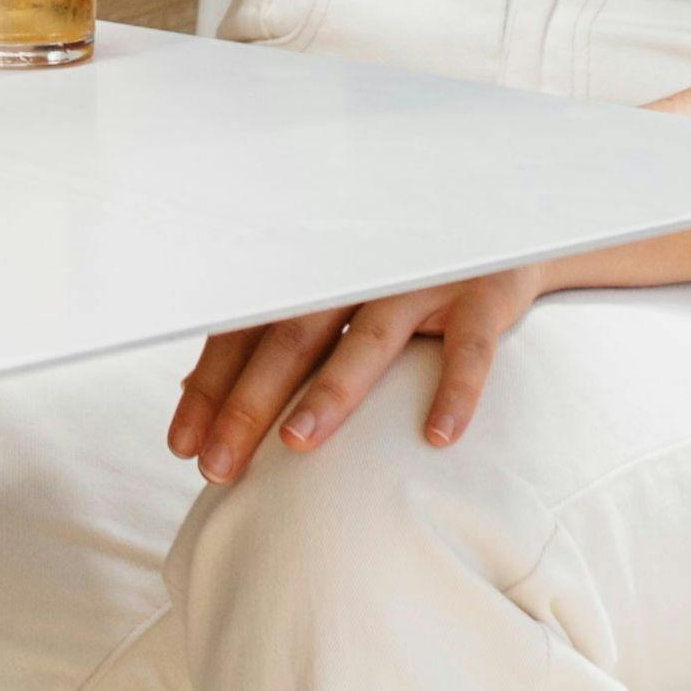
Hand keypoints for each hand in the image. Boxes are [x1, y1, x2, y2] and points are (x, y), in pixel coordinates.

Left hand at [170, 264, 548, 484]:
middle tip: (216, 466)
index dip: (210, 385)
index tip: (182, 443)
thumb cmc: (405, 274)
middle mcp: (359, 272)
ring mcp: (421, 280)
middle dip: (248, 404)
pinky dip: (454, 390)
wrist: (508, 225)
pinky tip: (436, 436)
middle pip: (291, 339)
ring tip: (295, 443)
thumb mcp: (340, 297)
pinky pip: (470, 348)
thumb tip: (195, 389)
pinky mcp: (483, 294)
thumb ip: (279, 336)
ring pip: (368, 339)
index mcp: (316, 274)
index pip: (247, 331)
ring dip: (330, 391)